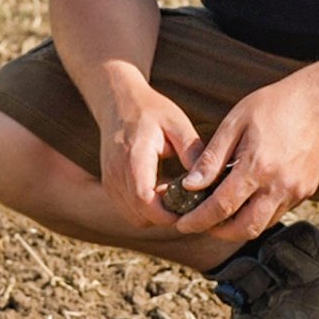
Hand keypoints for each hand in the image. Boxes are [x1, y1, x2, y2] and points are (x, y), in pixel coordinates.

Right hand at [95, 74, 205, 230]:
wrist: (118, 101)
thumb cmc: (151, 111)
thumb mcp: (177, 124)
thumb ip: (192, 152)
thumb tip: (209, 181)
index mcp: (134, 156)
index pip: (144, 199)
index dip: (168, 214)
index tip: (191, 209)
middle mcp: (116, 172)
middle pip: (140, 215)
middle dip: (166, 216)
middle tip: (188, 200)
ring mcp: (109, 180)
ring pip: (134, 217)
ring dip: (155, 214)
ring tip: (174, 192)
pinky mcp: (109, 185)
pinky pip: (128, 210)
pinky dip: (145, 209)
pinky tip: (160, 189)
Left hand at [173, 68, 318, 241]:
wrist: (318, 101)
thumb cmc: (272, 106)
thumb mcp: (234, 123)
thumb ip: (211, 158)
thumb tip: (189, 186)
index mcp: (257, 167)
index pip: (222, 207)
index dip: (198, 220)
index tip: (182, 224)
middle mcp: (279, 185)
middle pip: (244, 228)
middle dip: (217, 231)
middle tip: (199, 222)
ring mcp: (296, 191)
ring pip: (262, 225)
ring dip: (238, 226)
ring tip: (218, 212)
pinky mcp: (306, 191)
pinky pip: (278, 212)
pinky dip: (257, 213)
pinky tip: (245, 199)